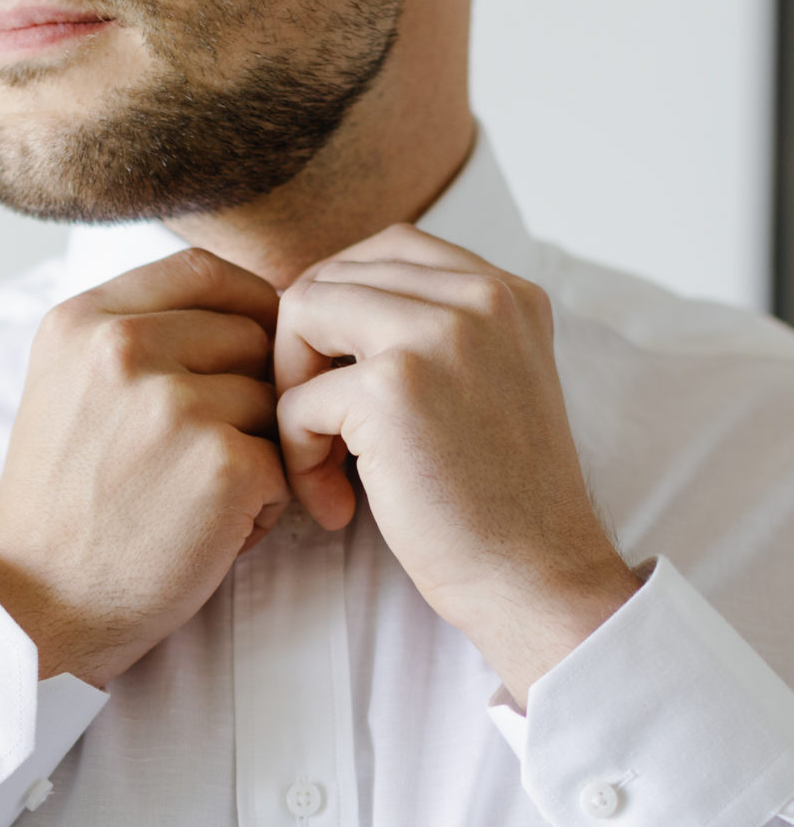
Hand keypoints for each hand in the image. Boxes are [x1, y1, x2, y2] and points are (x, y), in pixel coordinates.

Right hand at [0, 247, 288, 683]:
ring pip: (274, 399)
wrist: (38, 605)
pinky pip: (285, 462)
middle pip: (251, 334)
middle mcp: (124, 348)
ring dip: (260, 450)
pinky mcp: (222, 464)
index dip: (244, 307)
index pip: (203, 271)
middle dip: (251, 389)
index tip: (247, 354)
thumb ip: (137, 334)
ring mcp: (175, 404)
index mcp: (83, 320)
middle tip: (209, 453)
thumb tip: (249, 303)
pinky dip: (264, 503)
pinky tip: (214, 531)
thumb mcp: (69, 388)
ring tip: (201, 497)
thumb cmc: (65, 506)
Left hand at [274, 224, 638, 702]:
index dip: (338, 305)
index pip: (388, 248)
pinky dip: (297, 455)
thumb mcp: (488, 385)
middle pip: (333, 275)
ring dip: (290, 392)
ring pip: (301, 314)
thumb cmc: (500, 501)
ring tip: (318, 459)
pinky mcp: (392, 388)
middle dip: (302, 350)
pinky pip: (295, 399)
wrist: (537, 578)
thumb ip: (434, 334)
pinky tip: (336, 505)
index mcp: (508, 292)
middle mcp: (480, 296)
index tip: (335, 375)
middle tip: (317, 426)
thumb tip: (320, 305)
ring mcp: (437, 335)